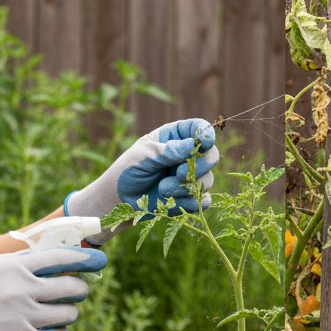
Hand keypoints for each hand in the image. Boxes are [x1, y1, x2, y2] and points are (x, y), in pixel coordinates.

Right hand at [0, 246, 106, 330]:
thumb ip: (31, 261)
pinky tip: (54, 330)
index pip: (62, 258)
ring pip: (69, 314)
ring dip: (70, 312)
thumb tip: (67, 257)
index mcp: (19, 267)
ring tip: (61, 311)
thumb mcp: (1, 265)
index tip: (100, 260)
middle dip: (79, 289)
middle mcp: (23, 290)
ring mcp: (23, 316)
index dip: (87, 259)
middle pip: (72, 288)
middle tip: (76, 291)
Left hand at [65, 118, 218, 241]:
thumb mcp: (143, 156)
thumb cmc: (128, 171)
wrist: (118, 200)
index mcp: (175, 137)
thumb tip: (194, 146)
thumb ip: (168, 151)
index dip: (206, 134)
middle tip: (180, 173)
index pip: (199, 128)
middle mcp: (187, 156)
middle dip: (200, 165)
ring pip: (208, 180)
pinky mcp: (190, 198)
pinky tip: (171, 202)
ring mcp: (190, 177)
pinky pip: (203, 201)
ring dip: (185, 187)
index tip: (205, 142)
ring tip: (162, 189)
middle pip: (211, 155)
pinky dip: (189, 202)